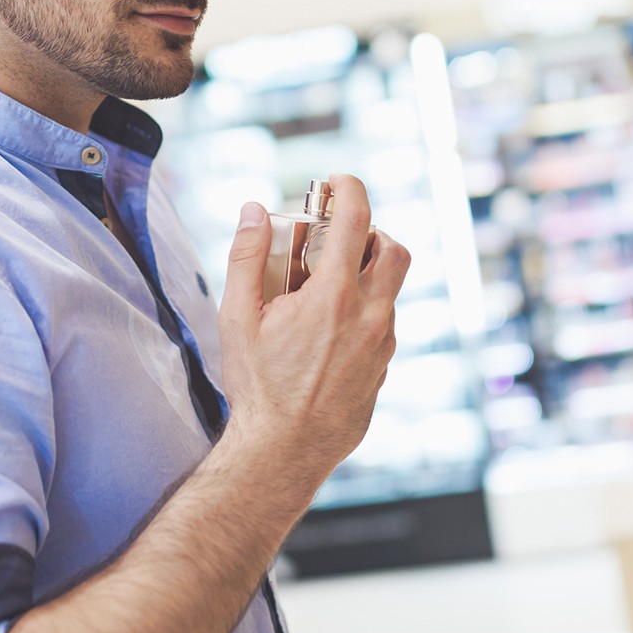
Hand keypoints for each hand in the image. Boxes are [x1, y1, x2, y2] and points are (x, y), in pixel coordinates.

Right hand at [216, 173, 411, 486]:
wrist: (282, 450)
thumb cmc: (257, 385)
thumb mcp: (238, 317)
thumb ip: (247, 256)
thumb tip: (255, 210)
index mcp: (334, 297)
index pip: (357, 220)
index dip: (349, 188)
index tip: (336, 181)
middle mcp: (370, 317)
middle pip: (395, 250)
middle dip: (372, 232)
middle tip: (338, 238)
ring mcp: (383, 347)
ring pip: (390, 292)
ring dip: (365, 276)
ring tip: (324, 290)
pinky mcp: (384, 371)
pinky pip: (383, 327)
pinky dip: (363, 313)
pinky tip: (327, 332)